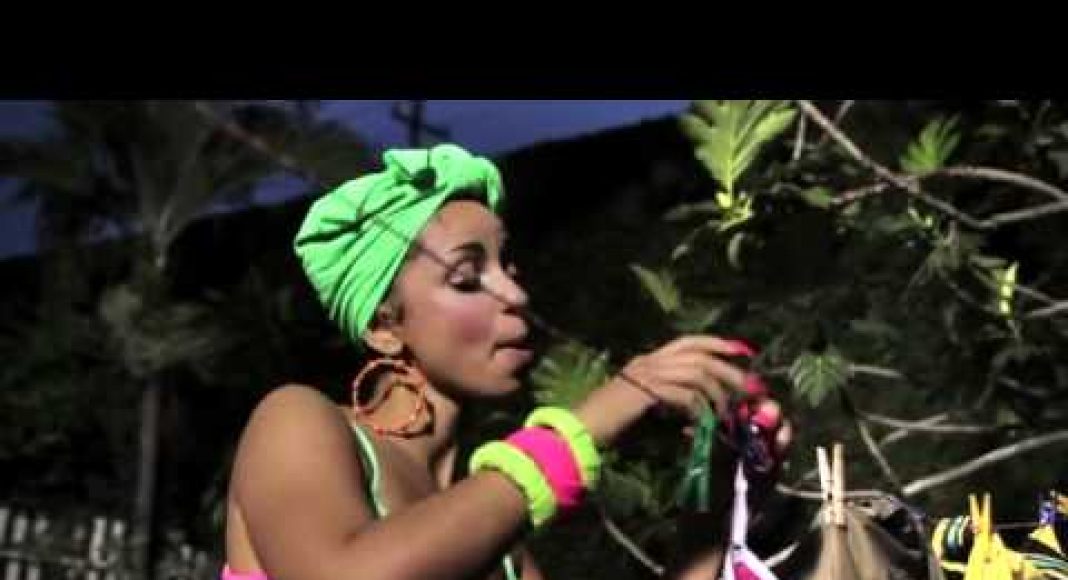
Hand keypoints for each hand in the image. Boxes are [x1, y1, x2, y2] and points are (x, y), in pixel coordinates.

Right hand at [575, 335, 761, 446]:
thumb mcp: (644, 409)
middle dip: (729, 370)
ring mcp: (646, 374)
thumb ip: (669, 404)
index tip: (740, 350)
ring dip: (717, 393)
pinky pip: (686, 394)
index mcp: (647, 360)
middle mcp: (648, 361)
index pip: (688, 341)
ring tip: (727, 413)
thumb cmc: (609, 424)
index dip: (716, 343)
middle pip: (700, 355)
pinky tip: (705, 422)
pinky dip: (700, 408)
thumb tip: (697, 414)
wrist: (581, 430)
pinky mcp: (646, 391)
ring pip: (697, 373)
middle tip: (750, 388)